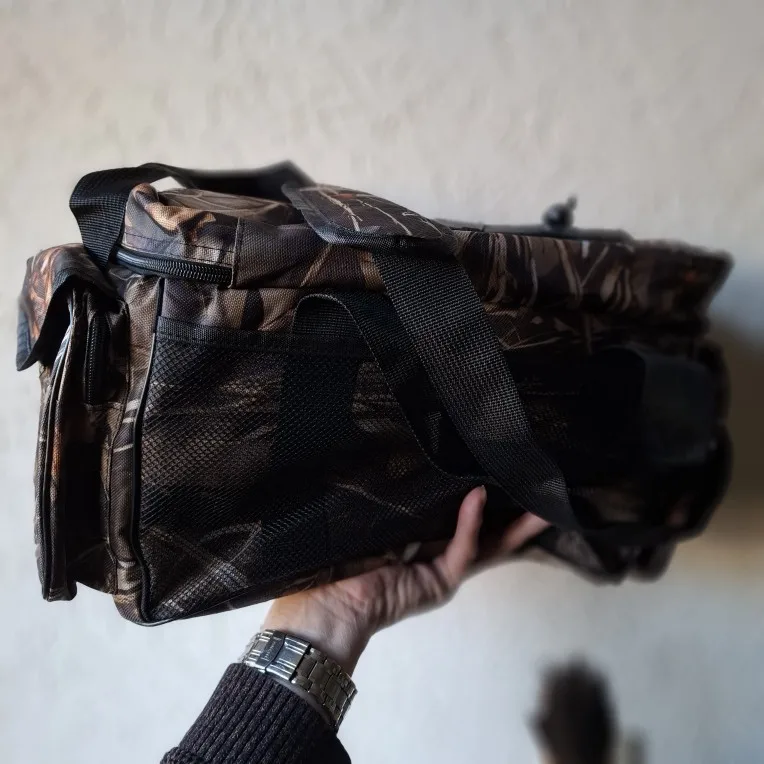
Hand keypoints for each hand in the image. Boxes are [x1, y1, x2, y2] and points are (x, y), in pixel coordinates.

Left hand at [262, 487, 548, 673]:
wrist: (326, 600)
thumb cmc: (340, 553)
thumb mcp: (375, 516)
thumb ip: (402, 496)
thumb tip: (419, 458)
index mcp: (418, 538)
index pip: (457, 516)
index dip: (481, 497)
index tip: (500, 470)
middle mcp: (434, 554)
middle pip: (484, 533)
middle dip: (513, 514)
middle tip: (541, 490)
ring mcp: (441, 572)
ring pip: (487, 545)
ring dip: (514, 525)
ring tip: (540, 503)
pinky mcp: (439, 583)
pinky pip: (462, 550)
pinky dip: (470, 523)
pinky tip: (477, 496)